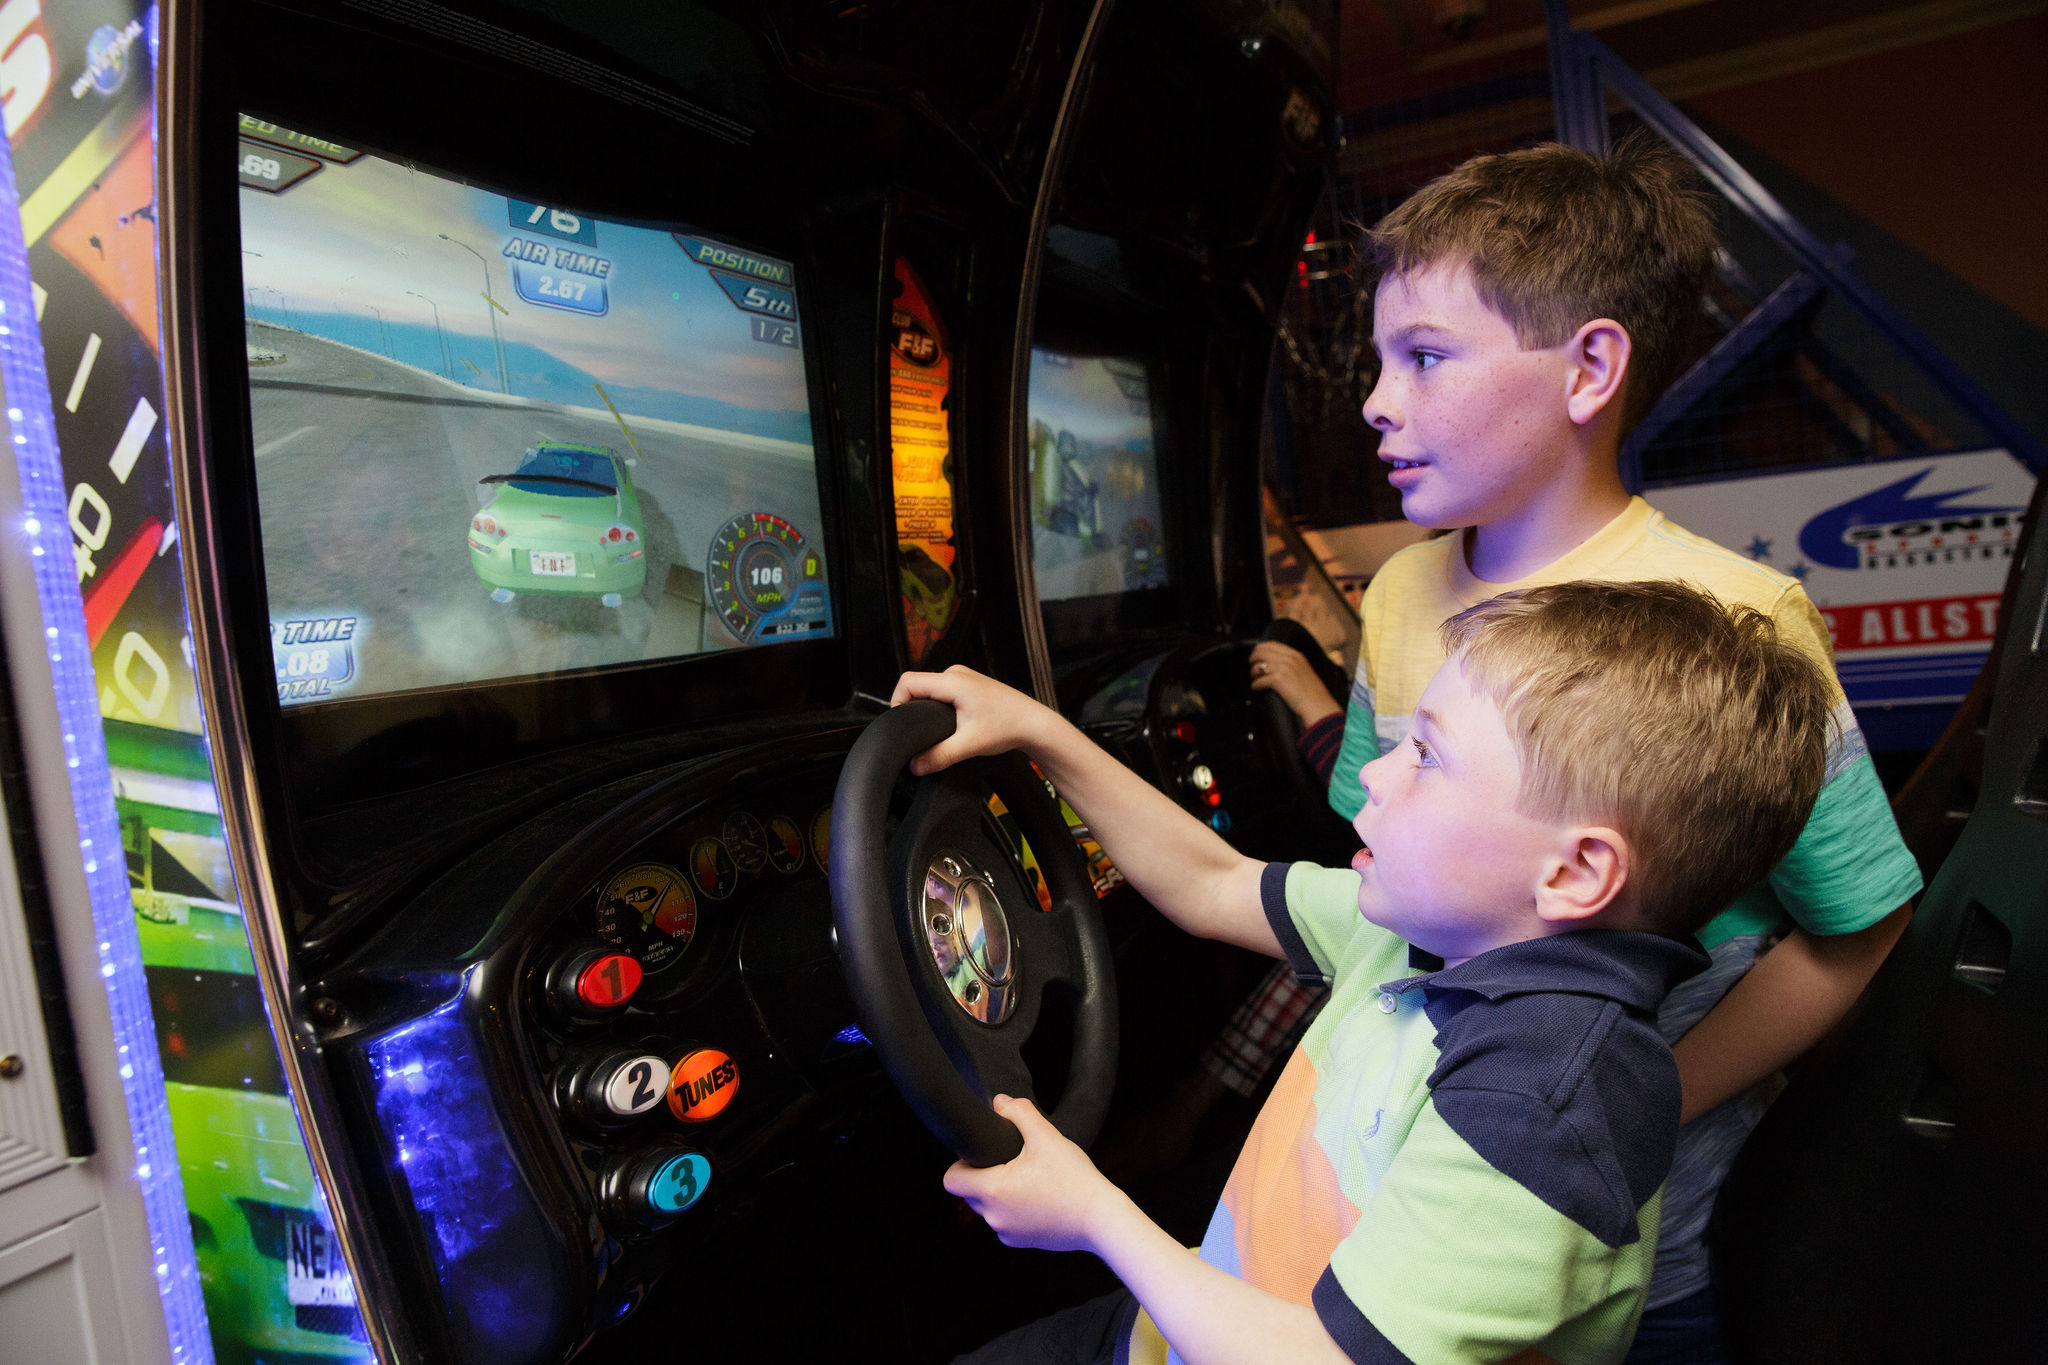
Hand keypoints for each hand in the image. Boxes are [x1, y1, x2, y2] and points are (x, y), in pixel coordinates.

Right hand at [890, 666, 1055, 775]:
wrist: (1034, 724)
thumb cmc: (1008, 727)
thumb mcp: (970, 745)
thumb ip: (939, 755)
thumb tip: (915, 766)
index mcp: (953, 681)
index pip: (908, 682)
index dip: (897, 702)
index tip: (902, 724)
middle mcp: (956, 673)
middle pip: (916, 685)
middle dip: (911, 707)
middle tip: (918, 732)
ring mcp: (963, 676)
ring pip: (929, 688)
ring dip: (925, 707)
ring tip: (935, 728)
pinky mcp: (968, 684)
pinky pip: (941, 690)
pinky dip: (937, 705)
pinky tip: (948, 723)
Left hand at [942, 1095, 1123, 1253]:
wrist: (1102, 1219)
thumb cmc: (1074, 1178)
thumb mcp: (1046, 1136)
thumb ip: (1019, 1113)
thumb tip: (999, 1102)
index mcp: (992, 1190)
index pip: (951, 1179)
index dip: (961, 1162)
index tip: (984, 1152)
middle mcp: (993, 1216)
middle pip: (968, 1192)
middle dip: (982, 1175)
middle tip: (1011, 1161)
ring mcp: (1006, 1233)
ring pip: (987, 1208)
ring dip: (998, 1193)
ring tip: (1028, 1179)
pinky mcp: (1020, 1242)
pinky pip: (1005, 1221)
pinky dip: (1014, 1209)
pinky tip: (1038, 1197)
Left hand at [1249, 641, 1341, 727]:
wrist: (1318, 704)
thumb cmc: (1312, 693)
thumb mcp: (1304, 670)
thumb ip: (1292, 664)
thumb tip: (1275, 664)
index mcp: (1296, 655)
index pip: (1272, 644)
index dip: (1260, 649)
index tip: (1256, 654)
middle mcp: (1289, 659)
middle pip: (1261, 652)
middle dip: (1253, 659)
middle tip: (1252, 666)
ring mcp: (1283, 669)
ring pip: (1258, 666)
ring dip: (1253, 672)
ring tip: (1254, 678)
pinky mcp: (1278, 680)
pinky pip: (1259, 680)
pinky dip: (1256, 684)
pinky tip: (1256, 687)